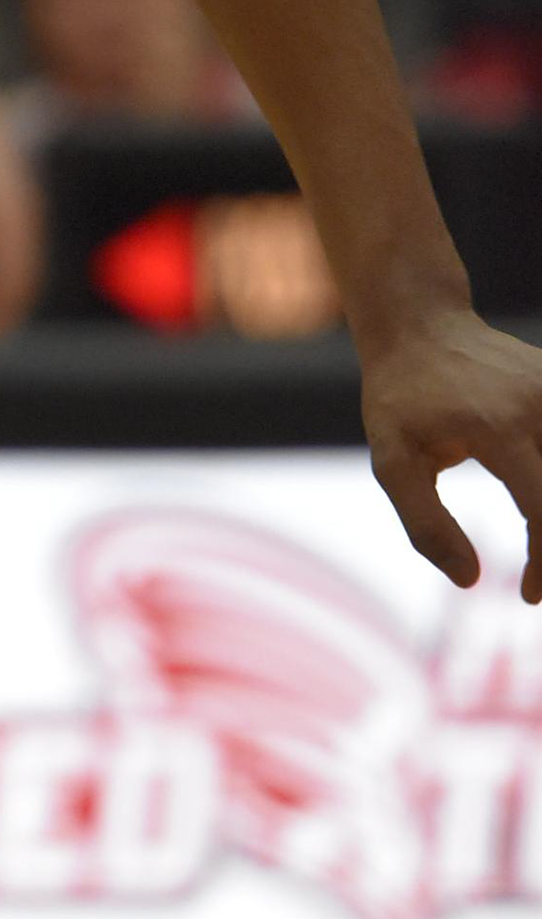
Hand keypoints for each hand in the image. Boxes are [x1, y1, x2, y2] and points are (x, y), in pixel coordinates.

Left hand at [360, 309, 541, 602]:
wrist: (418, 323)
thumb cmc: (400, 397)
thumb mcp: (392, 460)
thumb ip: (425, 523)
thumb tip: (470, 580)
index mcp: (499, 428)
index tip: (527, 595)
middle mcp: (540, 406)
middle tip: (537, 576)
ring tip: (536, 544)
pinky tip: (539, 504)